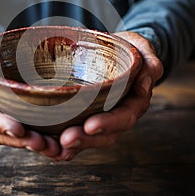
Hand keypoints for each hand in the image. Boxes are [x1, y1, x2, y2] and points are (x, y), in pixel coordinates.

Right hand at [0, 31, 59, 157]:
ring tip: (54, 148)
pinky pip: (27, 127)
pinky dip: (41, 135)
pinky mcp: (16, 111)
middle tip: (43, 144)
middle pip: (2, 133)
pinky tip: (57, 139)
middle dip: (22, 141)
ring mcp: (2, 113)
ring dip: (33, 143)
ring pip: (15, 136)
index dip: (0, 125)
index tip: (18, 129)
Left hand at [54, 31, 163, 160]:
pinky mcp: (83, 114)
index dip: (109, 124)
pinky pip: (73, 130)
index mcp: (133, 101)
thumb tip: (148, 77)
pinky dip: (59, 140)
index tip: (90, 126)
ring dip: (70, 145)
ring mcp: (99, 116)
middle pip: (104, 136)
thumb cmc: (128, 50)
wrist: (114, 52)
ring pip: (87, 138)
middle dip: (85, 140)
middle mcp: (116, 114)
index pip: (124, 117)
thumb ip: (149, 60)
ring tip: (51, 146)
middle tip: (65, 140)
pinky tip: (45, 143)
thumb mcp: (142, 49)